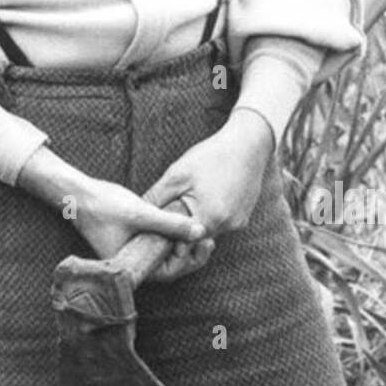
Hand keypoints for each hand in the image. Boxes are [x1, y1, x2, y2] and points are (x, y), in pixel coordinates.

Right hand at [16, 145, 207, 266]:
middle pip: (169, 266)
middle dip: (191, 253)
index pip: (169, 273)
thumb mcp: (142, 214)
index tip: (205, 243)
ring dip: (182, 244)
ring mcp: (132, 252)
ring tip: (200, 231)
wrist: (78, 194)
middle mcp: (132, 264)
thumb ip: (171, 224)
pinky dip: (171, 236)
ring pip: (164, 254)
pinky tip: (184, 224)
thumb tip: (201, 231)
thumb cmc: (105, 206)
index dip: (190, 260)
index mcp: (131, 267)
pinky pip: (156, 244)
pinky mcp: (131, 240)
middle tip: (209, 239)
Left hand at [142, 109, 274, 249]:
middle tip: (170, 212)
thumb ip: (156, 198)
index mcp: (209, 218)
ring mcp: (238, 223)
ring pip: (208, 230)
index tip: (157, 226)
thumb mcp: (177, 175)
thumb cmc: (210, 156)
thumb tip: (138, 213)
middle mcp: (227, 226)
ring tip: (190, 199)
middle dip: (181, 229)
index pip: (181, 241)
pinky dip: (210, 214)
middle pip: (195, 239)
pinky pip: (221, 223)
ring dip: (196, 221)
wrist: (248, 143)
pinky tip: (207, 195)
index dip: (167, 236)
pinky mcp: (244, 217)